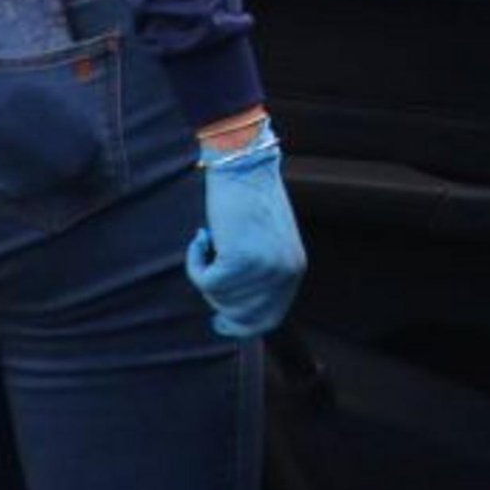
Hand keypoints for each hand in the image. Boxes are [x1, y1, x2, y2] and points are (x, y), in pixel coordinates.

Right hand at [184, 126, 305, 339]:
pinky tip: (202, 236)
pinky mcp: (238, 260)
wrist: (241, 162)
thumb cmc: (247, 196)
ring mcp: (264, 269)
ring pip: (219, 297)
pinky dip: (195, 261)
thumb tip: (232, 311)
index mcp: (294, 268)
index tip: (220, 324)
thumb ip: (259, 273)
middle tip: (206, 269)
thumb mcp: (265, 241)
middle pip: (241, 316)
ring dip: (205, 272)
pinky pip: (203, 280)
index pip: (269, 318)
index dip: (242, 326)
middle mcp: (284, 273)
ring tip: (211, 240)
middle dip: (218, 300)